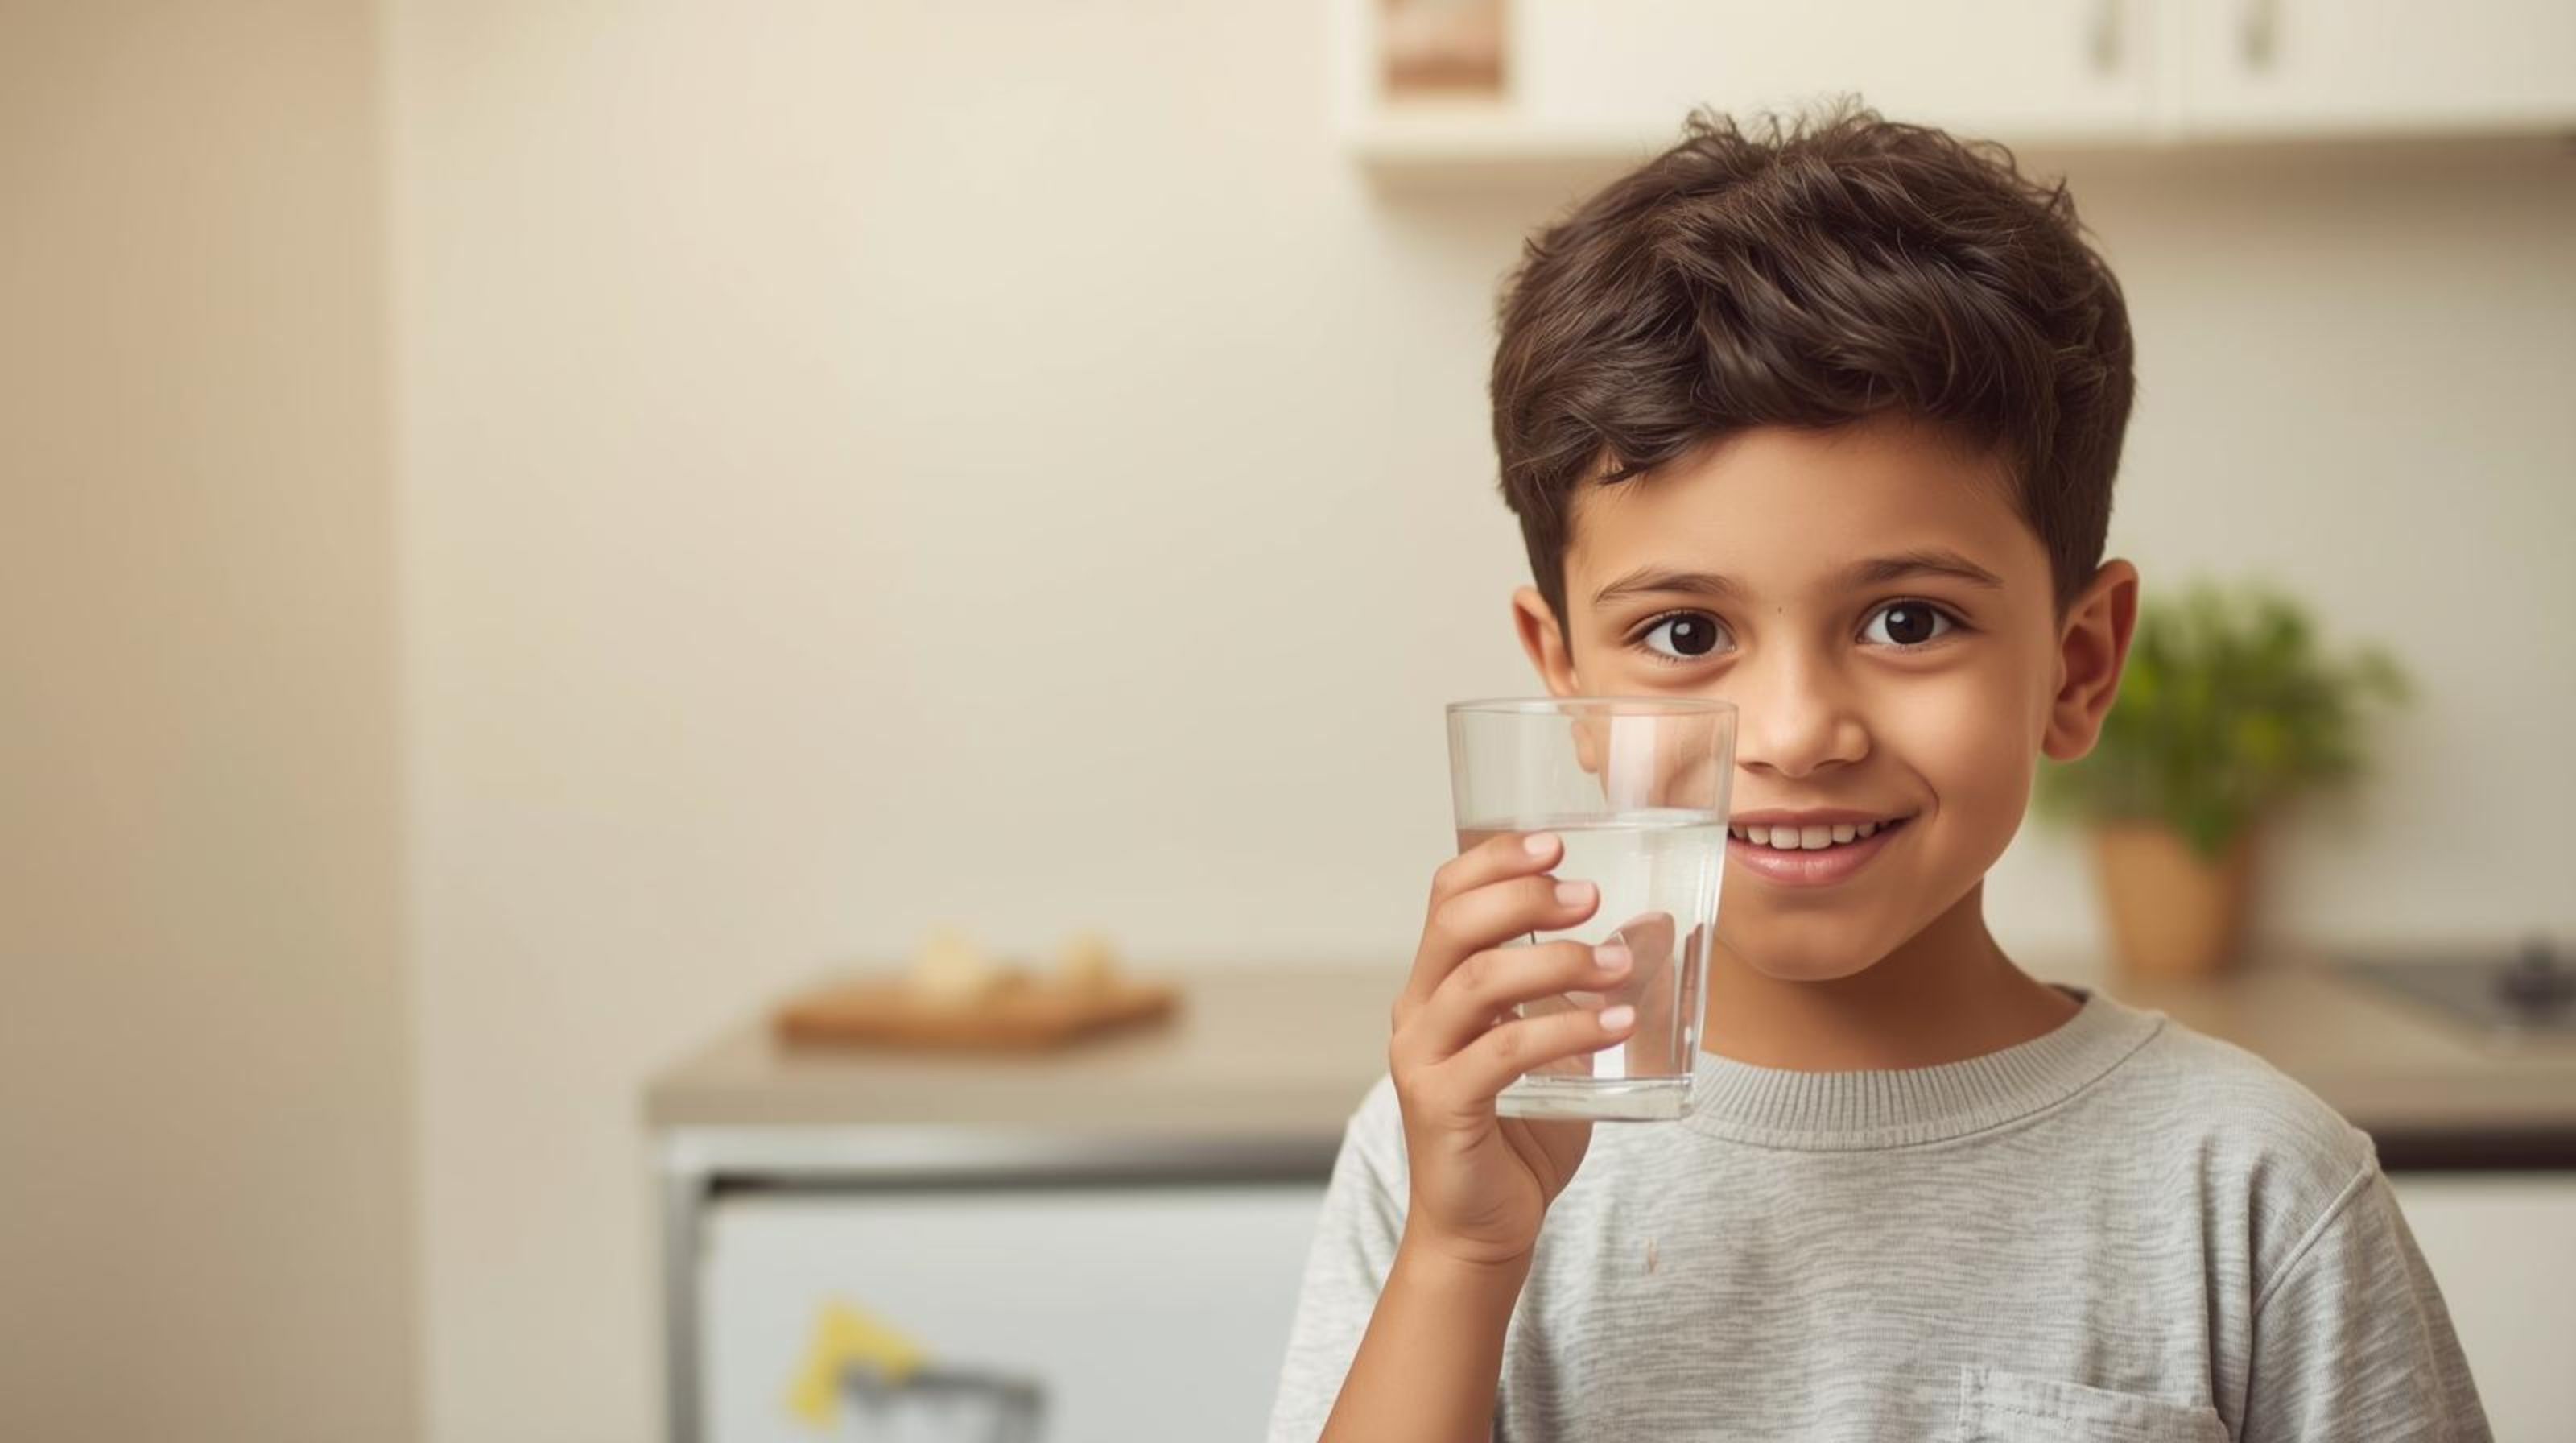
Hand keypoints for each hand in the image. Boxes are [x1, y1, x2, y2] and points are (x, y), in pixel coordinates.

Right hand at [1387, 829, 1639, 1267]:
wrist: (1481, 1228)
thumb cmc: (1518, 1135)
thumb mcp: (1565, 1047)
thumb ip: (1593, 990)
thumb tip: (1652, 926)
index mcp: (1437, 985)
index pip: (1447, 895)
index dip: (1496, 859)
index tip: (1555, 844)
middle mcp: (1418, 1011)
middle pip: (1454, 923)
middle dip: (1524, 897)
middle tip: (1589, 896)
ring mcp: (1422, 1056)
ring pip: (1478, 980)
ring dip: (1555, 962)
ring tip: (1616, 965)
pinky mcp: (1441, 1103)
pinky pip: (1504, 1050)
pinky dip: (1565, 1029)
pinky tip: (1616, 1022)